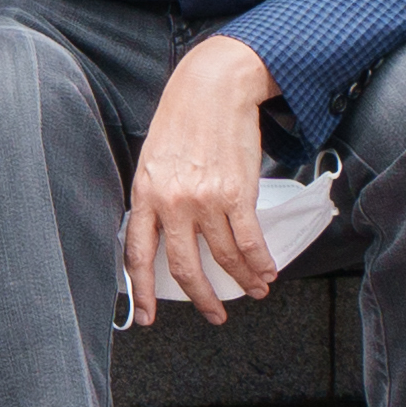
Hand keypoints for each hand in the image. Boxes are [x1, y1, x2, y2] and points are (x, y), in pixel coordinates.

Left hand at [121, 38, 284, 319]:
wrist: (211, 88)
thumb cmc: (181, 121)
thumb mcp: (152, 160)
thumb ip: (155, 199)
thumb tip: (162, 236)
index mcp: (145, 195)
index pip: (138, 254)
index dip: (141, 291)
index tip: (146, 318)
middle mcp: (172, 202)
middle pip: (184, 268)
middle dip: (202, 299)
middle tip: (214, 314)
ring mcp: (206, 200)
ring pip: (225, 258)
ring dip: (243, 281)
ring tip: (255, 290)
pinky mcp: (237, 193)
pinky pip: (250, 241)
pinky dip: (261, 263)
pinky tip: (267, 272)